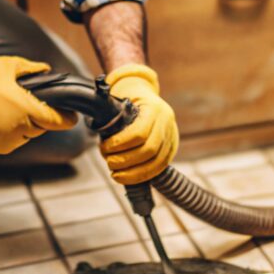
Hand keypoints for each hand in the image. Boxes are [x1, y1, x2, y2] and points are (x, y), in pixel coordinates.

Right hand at [0, 56, 76, 153]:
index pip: (58, 121)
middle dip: (40, 117)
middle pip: (43, 127)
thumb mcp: (10, 66)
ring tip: (11, 109)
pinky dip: (12, 132)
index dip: (66, 118)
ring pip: (28, 135)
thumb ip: (33, 70)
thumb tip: (48, 71)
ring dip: (26, 125)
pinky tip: (2, 118)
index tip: (70, 115)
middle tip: (28, 103)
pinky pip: (13, 140)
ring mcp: (8, 139)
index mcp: (28, 110)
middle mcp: (20, 128)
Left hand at [100, 64, 178, 184]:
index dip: (120, 144)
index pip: (139, 132)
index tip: (105, 148)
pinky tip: (127, 177)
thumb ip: (114, 119)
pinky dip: (142, 175)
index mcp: (154, 108)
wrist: (147, 96)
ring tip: (115, 174)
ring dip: (133, 172)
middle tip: (109, 162)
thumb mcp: (122, 102)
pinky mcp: (171, 148)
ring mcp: (171, 136)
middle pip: (149, 150)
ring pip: (156, 162)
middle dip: (126, 160)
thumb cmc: (130, 100)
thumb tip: (102, 142)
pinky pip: (159, 167)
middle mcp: (166, 123)